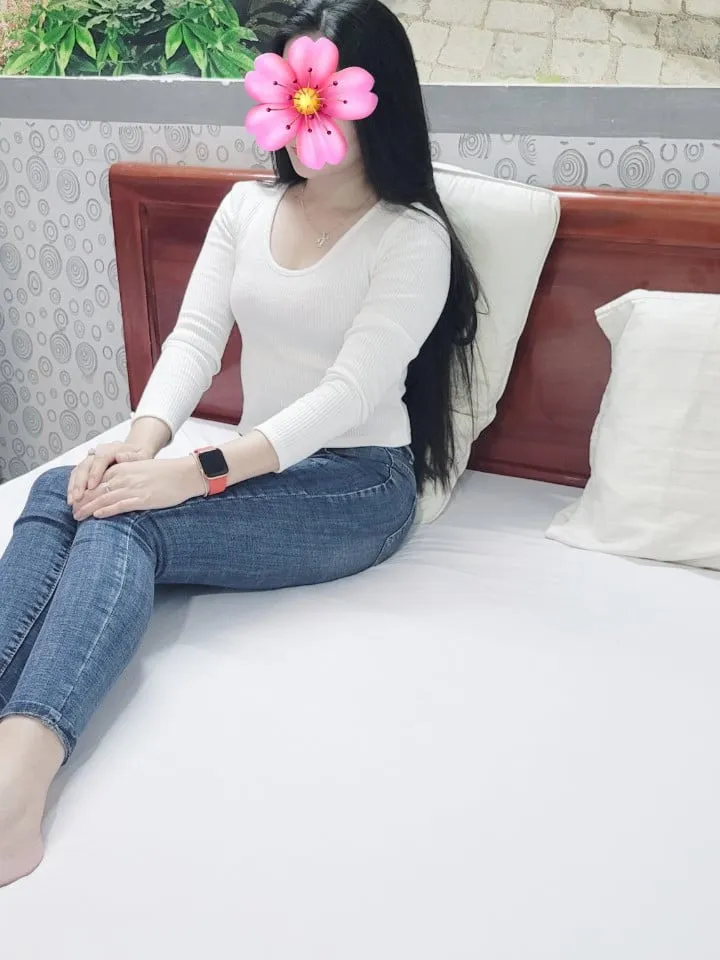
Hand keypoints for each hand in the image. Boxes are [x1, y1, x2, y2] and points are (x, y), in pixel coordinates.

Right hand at [68, 441, 153, 506]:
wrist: (134, 453)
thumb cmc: (139, 459)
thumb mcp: (141, 457)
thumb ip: (132, 457)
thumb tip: (120, 457)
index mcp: (111, 449)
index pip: (100, 459)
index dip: (94, 472)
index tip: (92, 486)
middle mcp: (97, 453)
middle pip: (85, 465)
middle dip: (80, 483)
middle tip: (78, 498)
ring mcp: (90, 460)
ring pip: (77, 471)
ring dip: (73, 487)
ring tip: (73, 502)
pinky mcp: (86, 469)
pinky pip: (76, 477)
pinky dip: (73, 489)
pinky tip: (73, 501)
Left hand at [72, 457, 206, 520]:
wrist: (185, 474)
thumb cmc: (166, 473)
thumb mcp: (141, 469)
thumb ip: (126, 475)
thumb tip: (113, 487)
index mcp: (124, 468)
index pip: (97, 480)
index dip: (84, 492)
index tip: (76, 501)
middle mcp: (125, 476)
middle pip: (96, 490)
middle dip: (82, 502)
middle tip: (72, 512)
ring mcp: (133, 487)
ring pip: (104, 498)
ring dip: (89, 508)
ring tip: (78, 517)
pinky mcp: (143, 499)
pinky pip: (120, 505)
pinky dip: (107, 510)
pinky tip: (97, 516)